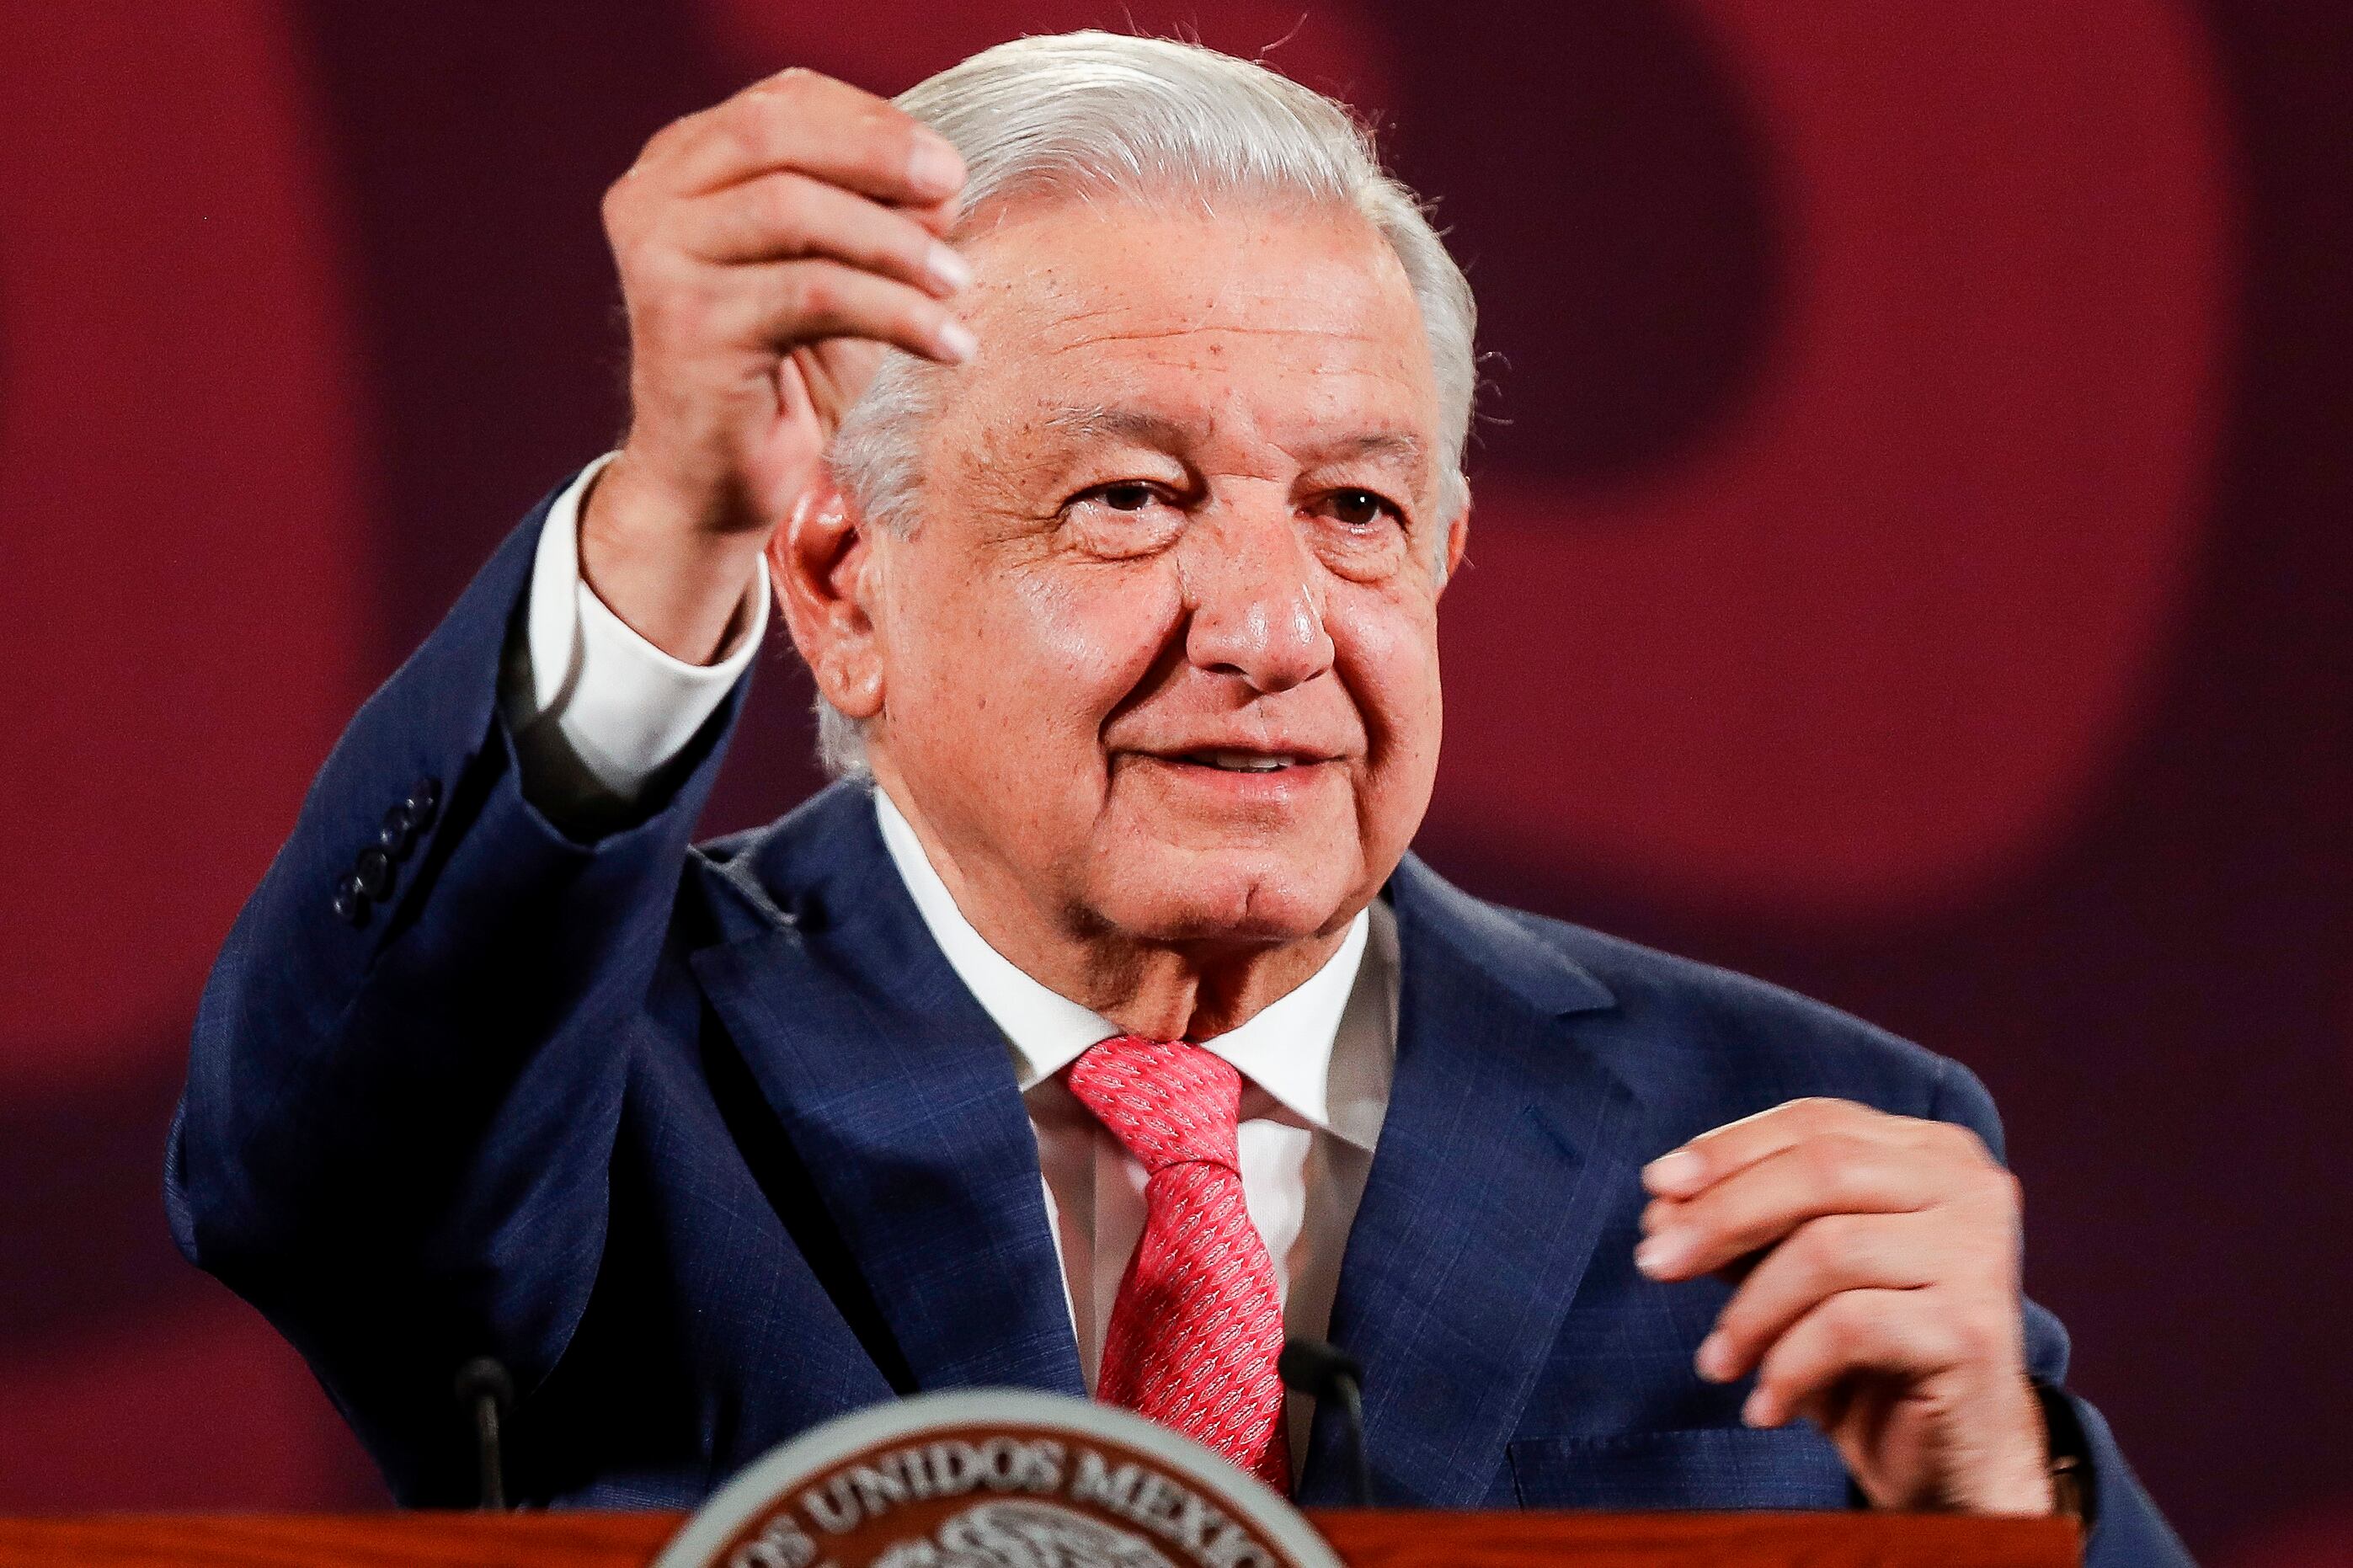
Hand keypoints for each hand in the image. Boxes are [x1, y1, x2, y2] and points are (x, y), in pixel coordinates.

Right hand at [584, 68, 974, 661]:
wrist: (719, 480)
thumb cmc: (789, 373)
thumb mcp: (844, 273)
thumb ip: (879, 213)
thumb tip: (942, 180)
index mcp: (683, 165)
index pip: (780, 102)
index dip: (871, 122)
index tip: (946, 167)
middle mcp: (653, 198)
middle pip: (774, 135)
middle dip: (879, 157)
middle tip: (954, 192)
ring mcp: (660, 258)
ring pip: (793, 211)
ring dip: (893, 242)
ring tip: (956, 284)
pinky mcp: (687, 324)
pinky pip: (813, 293)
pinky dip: (896, 312)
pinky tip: (948, 343)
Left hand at [1636, 1097, 2052, 1514]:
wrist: (1954, 1462)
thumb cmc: (1868, 1358)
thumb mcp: (1793, 1280)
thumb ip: (1742, 1231)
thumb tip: (1661, 1205)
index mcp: (1930, 1152)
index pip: (1815, 1123)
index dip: (1728, 1149)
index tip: (1655, 1187)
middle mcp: (1969, 1187)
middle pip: (1821, 1169)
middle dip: (1721, 1214)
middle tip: (1654, 1264)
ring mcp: (1978, 1253)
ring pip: (1829, 1249)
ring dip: (1750, 1312)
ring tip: (1717, 1363)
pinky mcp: (1974, 1327)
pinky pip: (1850, 1325)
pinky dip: (1788, 1366)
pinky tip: (1765, 1406)